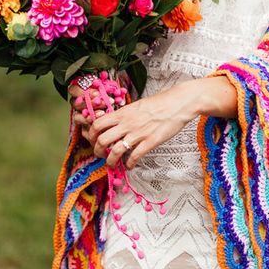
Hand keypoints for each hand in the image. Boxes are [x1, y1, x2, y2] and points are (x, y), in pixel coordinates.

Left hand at [69, 82, 196, 168]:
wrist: (177, 103)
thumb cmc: (159, 103)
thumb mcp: (137, 105)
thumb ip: (125, 115)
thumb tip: (116, 123)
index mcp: (123, 113)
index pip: (98, 124)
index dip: (91, 135)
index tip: (93, 140)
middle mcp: (127, 123)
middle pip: (102, 140)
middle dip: (97, 151)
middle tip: (100, 154)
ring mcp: (138, 133)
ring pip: (115, 151)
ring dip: (110, 161)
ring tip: (112, 164)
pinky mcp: (150, 142)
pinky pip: (135, 156)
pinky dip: (129, 164)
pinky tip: (130, 165)